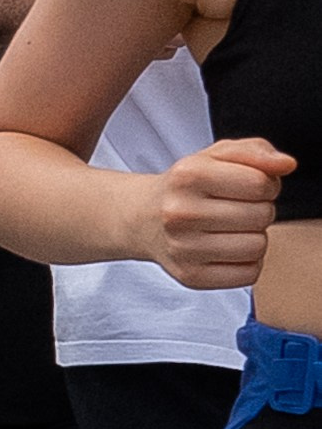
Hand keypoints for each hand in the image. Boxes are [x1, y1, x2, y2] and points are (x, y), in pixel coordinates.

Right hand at [143, 138, 295, 289]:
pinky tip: (228, 249)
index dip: (265, 184)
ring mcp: (183, 248)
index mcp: (188, 175)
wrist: (143, 218)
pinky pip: (249, 275)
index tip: (249, 186)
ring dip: (254, 237)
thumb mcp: (217, 155)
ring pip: (258, 247)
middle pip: (262, 216)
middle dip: (259, 210)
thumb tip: (286, 164)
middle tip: (238, 208)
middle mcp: (180, 212)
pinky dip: (246, 262)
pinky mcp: (191, 276)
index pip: (260, 184)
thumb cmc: (187, 186)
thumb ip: (256, 152)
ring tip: (233, 229)